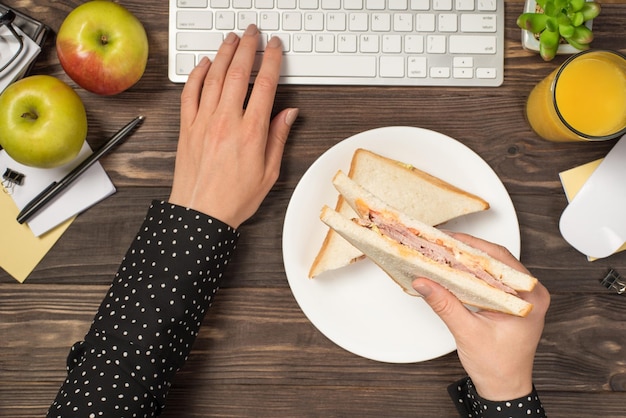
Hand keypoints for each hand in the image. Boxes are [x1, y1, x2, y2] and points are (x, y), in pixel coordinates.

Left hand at [169, 24, 297, 227]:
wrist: (200, 214)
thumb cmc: (234, 198)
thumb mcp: (269, 172)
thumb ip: (278, 138)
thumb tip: (289, 113)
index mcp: (251, 133)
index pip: (264, 85)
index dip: (271, 61)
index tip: (275, 47)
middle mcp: (226, 122)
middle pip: (237, 74)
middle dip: (247, 47)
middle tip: (253, 32)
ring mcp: (203, 122)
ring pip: (213, 77)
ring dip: (223, 54)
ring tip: (232, 39)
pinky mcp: (186, 128)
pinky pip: (189, 93)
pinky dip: (196, 75)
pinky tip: (203, 64)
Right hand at [411, 233, 549, 400]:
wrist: (504, 387)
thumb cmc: (497, 366)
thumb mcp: (467, 332)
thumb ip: (445, 304)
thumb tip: (425, 282)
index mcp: (530, 298)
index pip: (499, 260)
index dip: (471, 246)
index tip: (449, 239)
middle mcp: (531, 293)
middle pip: (496, 260)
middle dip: (467, 249)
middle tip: (442, 243)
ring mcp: (523, 296)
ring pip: (493, 267)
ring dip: (469, 260)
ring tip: (446, 252)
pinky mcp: (512, 300)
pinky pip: (491, 278)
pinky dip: (473, 272)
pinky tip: (456, 269)